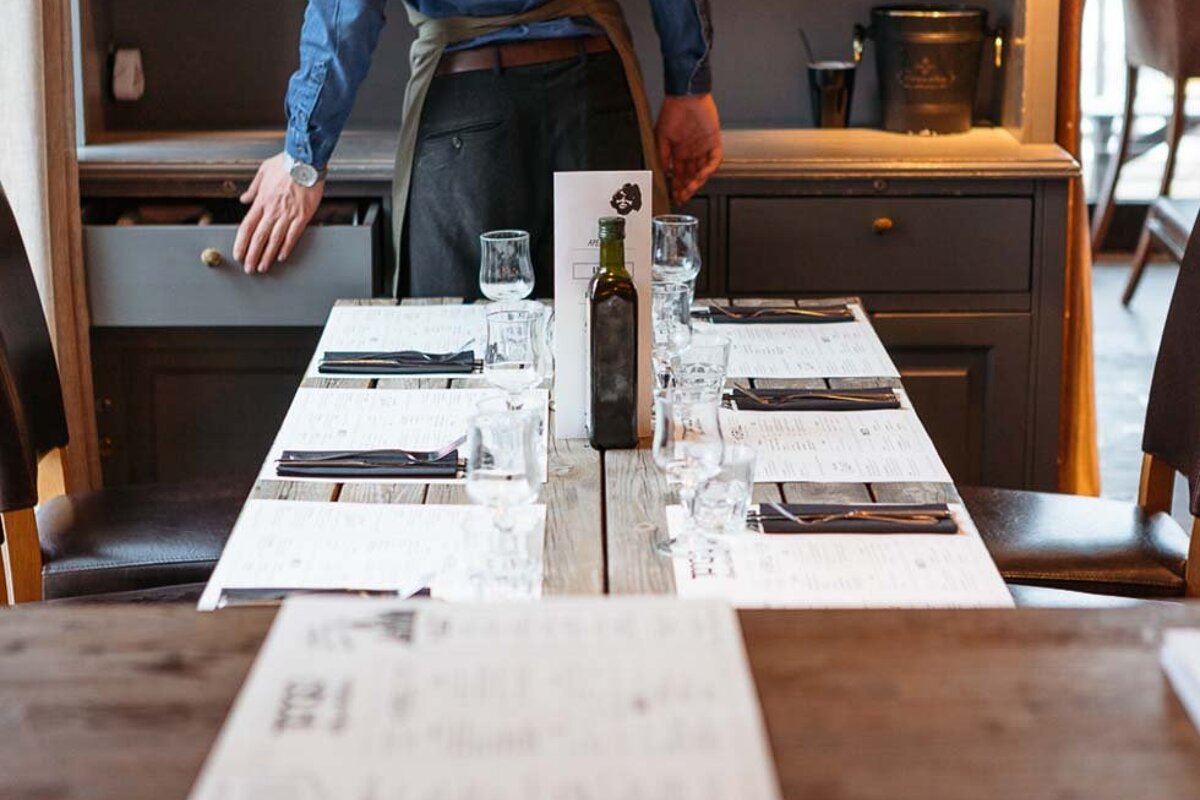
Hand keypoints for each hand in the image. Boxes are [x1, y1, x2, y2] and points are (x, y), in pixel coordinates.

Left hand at [234, 153, 324, 272]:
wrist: (304, 161)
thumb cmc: (285, 164)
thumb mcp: (263, 172)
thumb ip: (253, 189)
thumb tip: (244, 198)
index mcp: (262, 201)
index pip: (247, 227)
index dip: (241, 243)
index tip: (238, 254)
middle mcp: (272, 210)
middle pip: (259, 238)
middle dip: (252, 255)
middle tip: (249, 268)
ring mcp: (287, 214)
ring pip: (274, 240)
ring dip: (267, 256)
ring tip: (263, 267)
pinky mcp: (302, 216)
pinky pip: (293, 236)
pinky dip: (287, 248)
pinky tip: (282, 257)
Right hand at [655, 93, 722, 205]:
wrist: (684, 96)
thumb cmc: (672, 111)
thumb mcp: (661, 137)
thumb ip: (663, 157)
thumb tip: (663, 173)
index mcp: (679, 151)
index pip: (680, 174)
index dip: (677, 186)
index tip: (674, 196)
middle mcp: (692, 151)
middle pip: (691, 175)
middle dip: (687, 188)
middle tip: (682, 197)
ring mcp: (703, 147)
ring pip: (703, 171)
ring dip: (697, 181)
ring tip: (690, 189)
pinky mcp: (714, 141)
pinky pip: (714, 160)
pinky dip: (709, 169)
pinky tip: (701, 175)